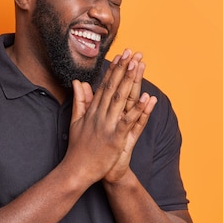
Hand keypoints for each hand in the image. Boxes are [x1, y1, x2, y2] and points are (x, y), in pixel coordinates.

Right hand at [66, 49, 154, 184]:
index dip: (114, 70)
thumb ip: (79, 101)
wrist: (76, 170)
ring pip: (121, 99)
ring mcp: (107, 125)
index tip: (122, 56)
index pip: (105, 85)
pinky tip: (147, 97)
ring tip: (137, 65)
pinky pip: (128, 121)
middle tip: (132, 52)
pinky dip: (137, 109)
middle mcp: (100, 114)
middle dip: (123, 69)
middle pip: (113, 87)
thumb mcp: (76, 121)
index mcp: (92, 111)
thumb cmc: (77, 148)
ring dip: (130, 81)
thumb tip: (78, 82)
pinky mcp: (115, 138)